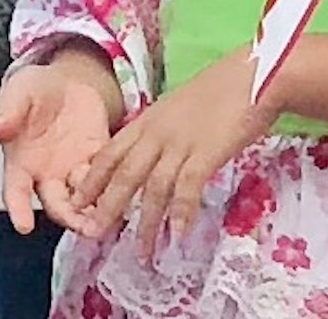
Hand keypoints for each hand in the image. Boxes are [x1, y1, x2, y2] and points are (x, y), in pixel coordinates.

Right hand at [0, 47, 120, 235]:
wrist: (65, 84)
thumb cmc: (33, 91)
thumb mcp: (18, 91)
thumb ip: (10, 110)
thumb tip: (0, 130)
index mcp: (21, 163)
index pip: (15, 192)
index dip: (18, 209)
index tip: (24, 226)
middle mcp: (47, 176)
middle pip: (57, 205)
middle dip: (70, 218)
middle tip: (85, 228)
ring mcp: (74, 173)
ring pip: (85, 201)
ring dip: (96, 212)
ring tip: (109, 220)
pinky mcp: (99, 164)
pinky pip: (108, 180)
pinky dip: (117, 190)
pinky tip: (129, 196)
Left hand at [65, 46, 274, 252]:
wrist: (251, 75)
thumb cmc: (219, 92)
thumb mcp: (177, 109)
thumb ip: (160, 133)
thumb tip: (151, 160)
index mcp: (147, 121)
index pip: (110, 153)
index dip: (92, 179)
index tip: (76, 202)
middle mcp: (157, 133)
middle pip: (124, 173)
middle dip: (106, 206)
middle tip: (91, 233)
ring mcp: (180, 143)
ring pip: (153, 187)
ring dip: (147, 223)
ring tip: (143, 252)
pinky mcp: (206, 152)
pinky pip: (187, 187)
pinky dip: (181, 212)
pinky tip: (178, 235)